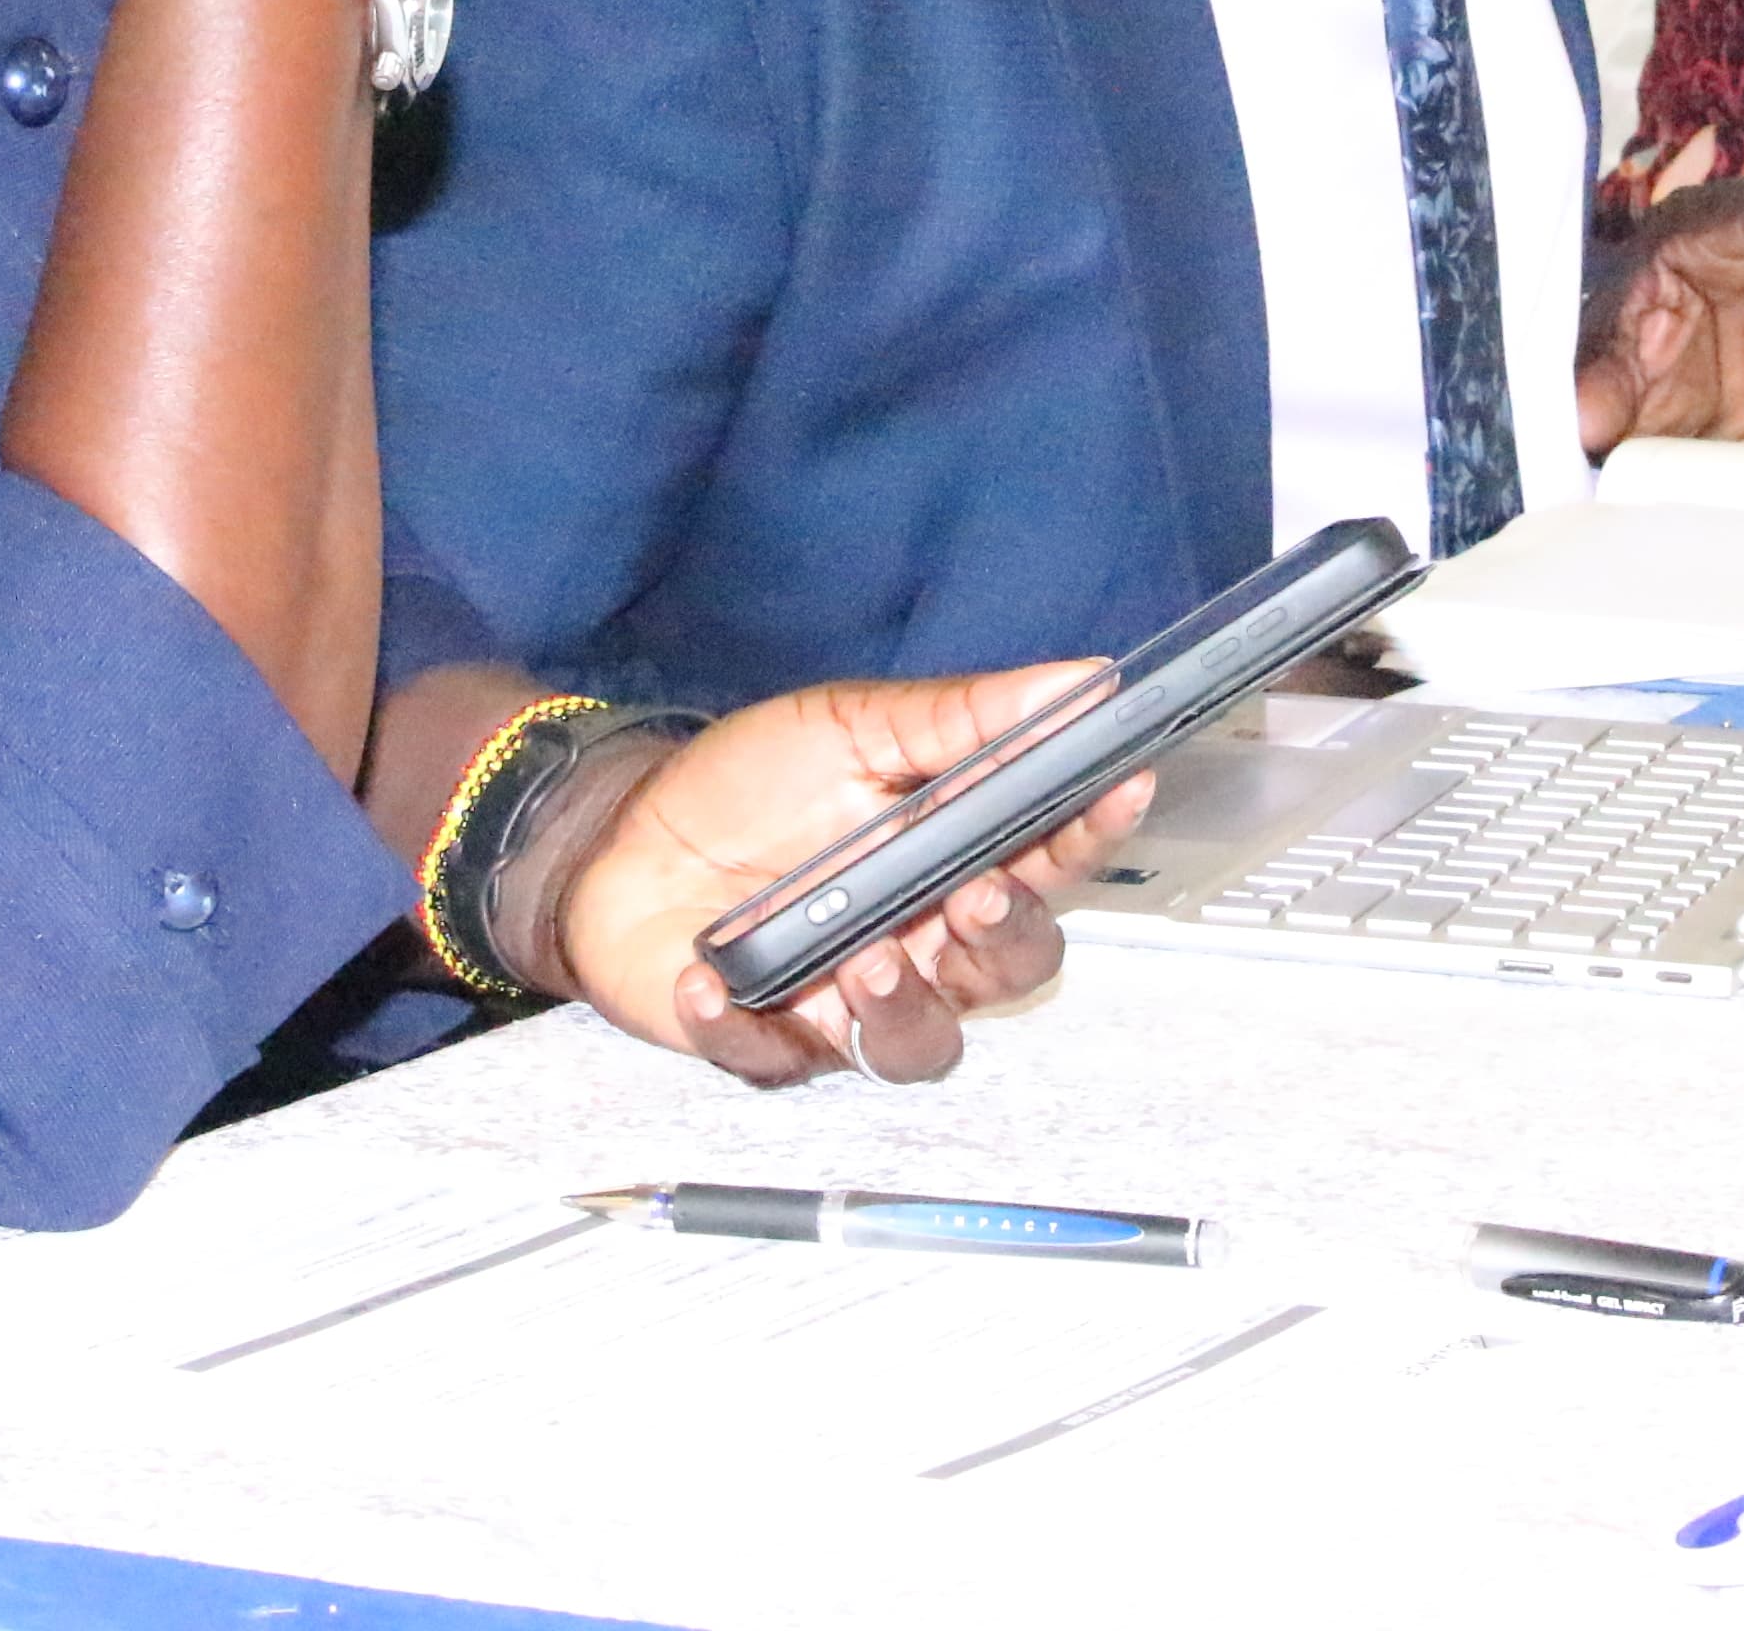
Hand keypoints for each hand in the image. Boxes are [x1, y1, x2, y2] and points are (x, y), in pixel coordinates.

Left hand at [540, 669, 1152, 1089]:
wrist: (624, 835)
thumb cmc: (751, 782)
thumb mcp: (852, 726)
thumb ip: (961, 718)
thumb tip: (1078, 681)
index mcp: (956, 861)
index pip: (1051, 861)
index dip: (1092, 832)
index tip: (1120, 787)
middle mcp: (922, 943)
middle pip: (1009, 971)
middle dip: (1007, 938)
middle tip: (974, 894)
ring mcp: (848, 1002)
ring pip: (917, 1046)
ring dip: (902, 1010)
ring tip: (864, 960)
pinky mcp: (768, 1042)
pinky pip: (775, 1062)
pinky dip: (744, 1026)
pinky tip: (710, 979)